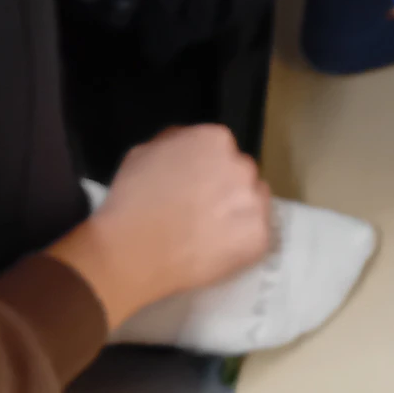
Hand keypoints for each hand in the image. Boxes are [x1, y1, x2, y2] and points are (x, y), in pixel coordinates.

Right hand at [50, 126, 271, 328]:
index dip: (207, 169)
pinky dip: (242, 241)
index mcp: (215, 140)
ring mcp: (255, 202)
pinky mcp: (260, 237)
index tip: (194, 185)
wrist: (135, 252)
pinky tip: (217, 248)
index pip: (222, 149)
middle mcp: (242, 166)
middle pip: (242, 173)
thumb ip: (176, 141)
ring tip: (210, 231)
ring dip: (239, 212)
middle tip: (201, 209)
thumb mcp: (144, 152)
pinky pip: (257, 234)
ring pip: (255, 202)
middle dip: (226, 188)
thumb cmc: (133, 201)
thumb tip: (190, 146)